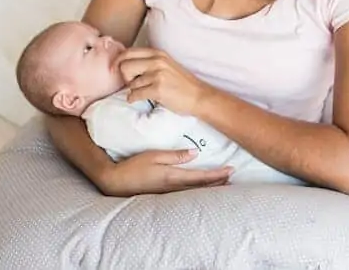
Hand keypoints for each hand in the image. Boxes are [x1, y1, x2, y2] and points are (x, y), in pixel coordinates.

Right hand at [98, 148, 232, 196]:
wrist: (115, 182)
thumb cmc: (133, 166)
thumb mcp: (154, 155)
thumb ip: (175, 155)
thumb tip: (195, 153)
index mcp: (173, 176)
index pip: (201, 177)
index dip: (218, 175)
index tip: (230, 170)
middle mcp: (174, 187)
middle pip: (202, 187)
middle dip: (219, 182)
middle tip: (232, 176)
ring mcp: (169, 193)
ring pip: (196, 191)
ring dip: (211, 187)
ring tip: (223, 182)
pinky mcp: (164, 194)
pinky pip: (188, 193)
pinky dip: (199, 189)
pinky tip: (203, 187)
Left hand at [114, 47, 208, 114]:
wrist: (199, 96)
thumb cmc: (182, 83)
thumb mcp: (167, 65)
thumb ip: (150, 62)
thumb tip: (126, 64)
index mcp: (158, 54)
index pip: (129, 52)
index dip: (118, 61)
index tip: (115, 69)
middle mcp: (157, 61)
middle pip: (124, 66)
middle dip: (125, 77)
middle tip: (132, 83)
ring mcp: (157, 75)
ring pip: (130, 82)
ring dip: (133, 90)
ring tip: (144, 92)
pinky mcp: (158, 89)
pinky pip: (135, 94)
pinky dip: (134, 98)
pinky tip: (141, 99)